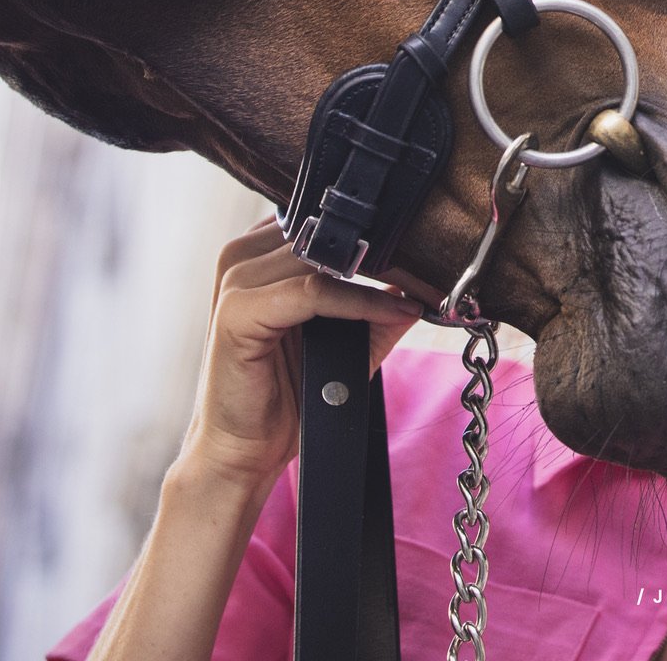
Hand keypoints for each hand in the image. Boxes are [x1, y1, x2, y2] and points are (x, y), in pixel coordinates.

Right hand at [178, 220, 425, 491]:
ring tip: (417, 291)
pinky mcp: (237, 311)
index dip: (378, 233)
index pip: (326, 219)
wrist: (245, 448)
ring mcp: (235, 280)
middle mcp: (242, 255)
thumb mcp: (347, 341)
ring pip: (321, 257)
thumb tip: (423, 282)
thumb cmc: (288, 392)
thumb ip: (378, 306)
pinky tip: (394, 312)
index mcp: (260, 252)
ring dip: (376, 275)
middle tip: (431, 268)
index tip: (426, 249)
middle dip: (383, 252)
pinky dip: (359, 302)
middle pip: (326, 232)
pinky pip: (313, 293)